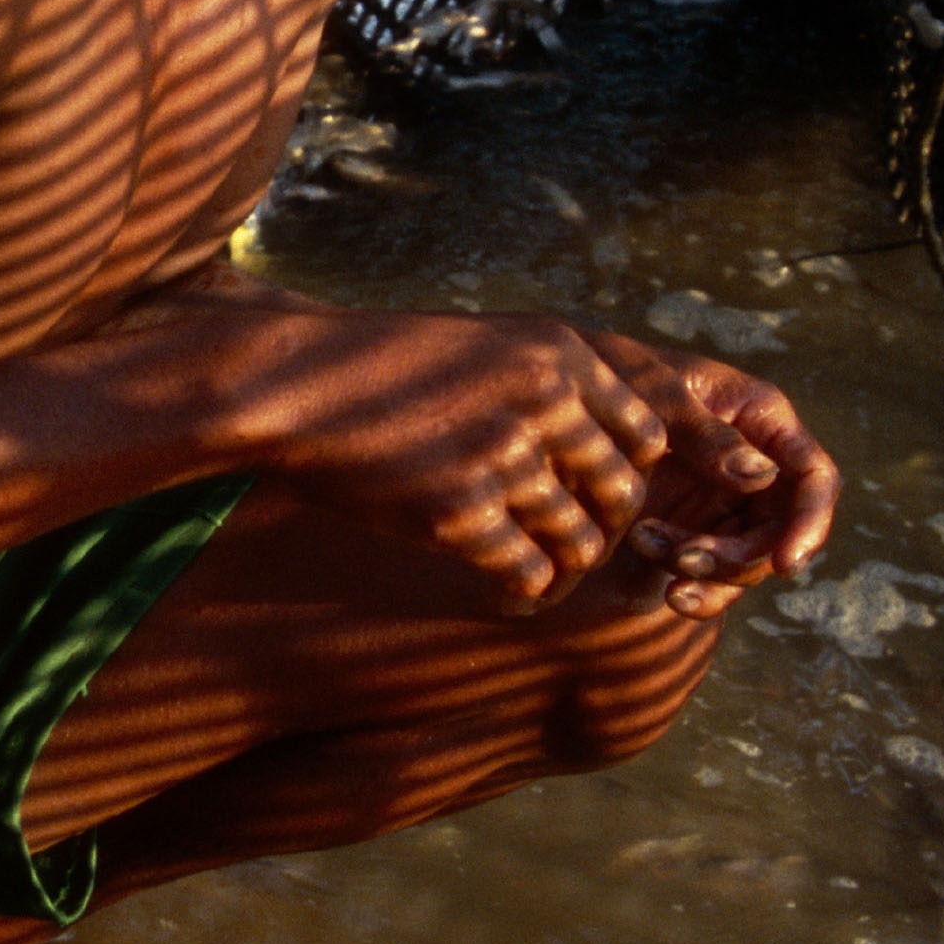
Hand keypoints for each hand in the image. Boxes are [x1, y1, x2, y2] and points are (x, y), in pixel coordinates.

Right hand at [252, 309, 676, 603]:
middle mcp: (546, 403)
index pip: (648, 436)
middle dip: (602, 535)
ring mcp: (503, 459)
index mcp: (560, 356)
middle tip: (569, 553)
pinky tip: (500, 597)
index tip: (595, 500)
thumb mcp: (488, 346)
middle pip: (624, 496)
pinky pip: (528, 575)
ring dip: (563, 576)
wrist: (295, 386)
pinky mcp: (458, 514)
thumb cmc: (386, 369)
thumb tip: (612, 444)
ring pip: (581, 545)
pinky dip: (522, 596)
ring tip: (538, 585)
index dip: (628, 478)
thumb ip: (553, 384)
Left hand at [584, 328, 837, 619]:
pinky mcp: (694, 534)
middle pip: (780, 532)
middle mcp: (755, 468)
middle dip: (738, 556)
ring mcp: (725, 505)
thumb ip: (709, 436)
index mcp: (762, 421)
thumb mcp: (659, 396)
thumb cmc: (614, 377)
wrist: (560, 404)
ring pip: (746, 562)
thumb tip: (763, 477)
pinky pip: (712, 576)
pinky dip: (696, 589)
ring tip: (647, 545)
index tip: (784, 565)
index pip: (814, 477)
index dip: (810, 523)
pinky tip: (666, 591)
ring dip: (708, 571)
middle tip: (684, 559)